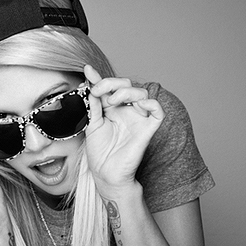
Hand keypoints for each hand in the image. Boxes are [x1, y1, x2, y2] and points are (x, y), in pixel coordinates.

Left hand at [84, 65, 164, 195]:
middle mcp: (126, 112)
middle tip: (98, 90)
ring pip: (141, 93)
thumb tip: (90, 84)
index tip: (87, 70)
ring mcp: (137, 120)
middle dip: (112, 83)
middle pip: (126, 86)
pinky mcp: (147, 129)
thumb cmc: (100, 154)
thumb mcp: (92, 125)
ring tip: (113, 101)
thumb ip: (93, 105)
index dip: (99, 78)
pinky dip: (151, 103)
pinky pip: (158, 111)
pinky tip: (137, 104)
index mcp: (112, 111)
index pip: (109, 89)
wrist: (106, 174)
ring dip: (126, 91)